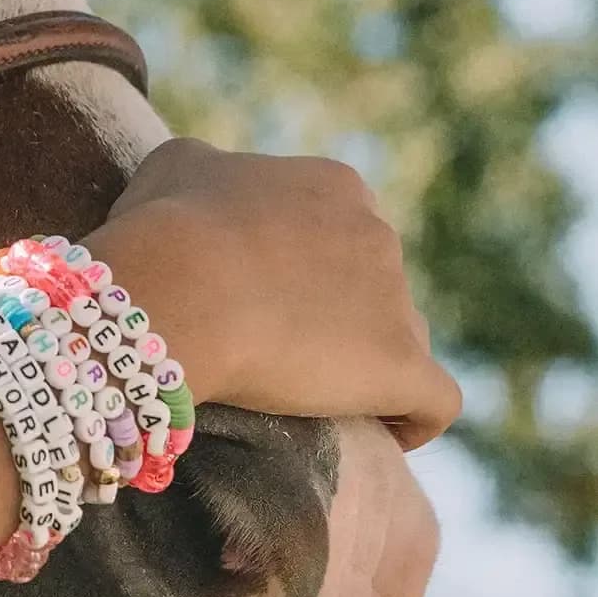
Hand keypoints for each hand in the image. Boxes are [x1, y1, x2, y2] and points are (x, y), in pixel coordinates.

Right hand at [89, 138, 460, 450]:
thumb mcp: (173, 167)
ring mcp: (397, 301)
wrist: (176, 290)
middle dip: (336, 311)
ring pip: (402, 337)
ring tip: (309, 392)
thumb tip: (211, 182)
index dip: (305, 263)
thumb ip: (209, 169)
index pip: (341, 224)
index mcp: (333, 186)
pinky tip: (379, 430)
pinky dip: (412, 418)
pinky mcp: (403, 366)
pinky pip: (434, 401)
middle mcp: (377, 233)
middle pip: (374, 281)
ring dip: (364, 361)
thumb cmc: (163, 228)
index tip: (262, 292)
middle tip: (272, 342)